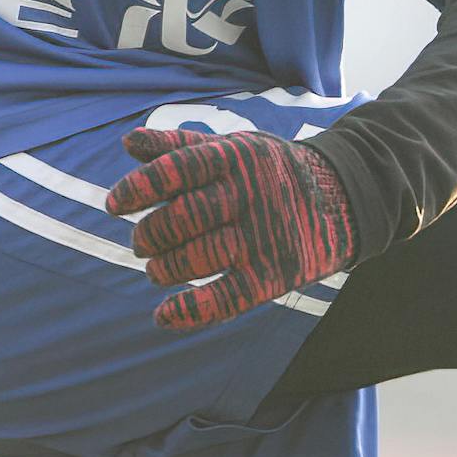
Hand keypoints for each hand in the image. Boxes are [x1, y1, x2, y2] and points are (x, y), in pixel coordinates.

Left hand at [104, 127, 358, 331]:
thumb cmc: (271, 171)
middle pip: (181, 219)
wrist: (343, 196)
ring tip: (156, 270)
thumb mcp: (233, 148)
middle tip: (140, 244)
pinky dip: (190, 311)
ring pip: (198, 258)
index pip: (176, 171)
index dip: (138, 188)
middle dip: (148, 235)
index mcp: (235, 159)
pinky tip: (164, 315)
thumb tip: (128, 141)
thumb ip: (180, 148)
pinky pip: (227, 298)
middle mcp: (249, 195)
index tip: (114, 205)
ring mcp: (263, 236)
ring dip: (164, 269)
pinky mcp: (275, 274)